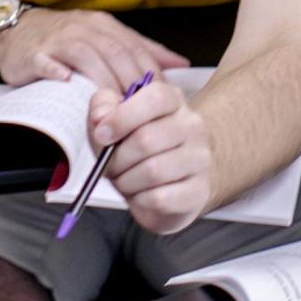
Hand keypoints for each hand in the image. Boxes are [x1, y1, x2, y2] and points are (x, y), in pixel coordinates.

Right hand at [0, 7, 190, 91]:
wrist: (15, 29)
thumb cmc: (64, 38)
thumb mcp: (105, 38)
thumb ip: (141, 50)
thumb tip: (179, 64)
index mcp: (104, 26)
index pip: (135, 48)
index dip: (150, 72)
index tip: (163, 97)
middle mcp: (84, 29)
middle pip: (114, 52)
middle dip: (131, 81)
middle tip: (142, 109)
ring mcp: (59, 40)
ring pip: (86, 56)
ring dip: (102, 81)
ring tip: (114, 107)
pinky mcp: (35, 53)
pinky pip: (48, 61)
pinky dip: (57, 71)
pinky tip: (67, 83)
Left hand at [89, 74, 212, 234]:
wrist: (176, 177)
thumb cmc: (140, 145)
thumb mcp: (116, 117)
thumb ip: (103, 106)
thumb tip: (100, 118)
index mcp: (173, 101)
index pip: (155, 99)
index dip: (122, 116)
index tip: (101, 134)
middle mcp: (192, 126)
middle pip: (146, 140)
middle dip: (116, 159)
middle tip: (108, 166)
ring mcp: (200, 158)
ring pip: (152, 171)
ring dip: (126, 181)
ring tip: (125, 180)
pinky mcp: (200, 190)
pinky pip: (160, 198)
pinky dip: (140, 201)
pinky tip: (140, 195)